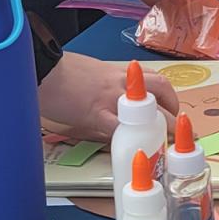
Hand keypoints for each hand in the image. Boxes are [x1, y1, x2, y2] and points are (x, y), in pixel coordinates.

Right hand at [37, 52, 178, 140]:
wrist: (44, 71)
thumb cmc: (64, 72)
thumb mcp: (95, 73)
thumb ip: (111, 86)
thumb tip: (118, 102)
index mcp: (122, 73)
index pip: (156, 80)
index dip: (168, 96)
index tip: (171, 110)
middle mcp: (123, 83)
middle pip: (162, 90)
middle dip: (174, 110)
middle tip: (173, 128)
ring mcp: (113, 98)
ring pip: (150, 108)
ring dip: (162, 126)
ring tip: (164, 141)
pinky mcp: (97, 114)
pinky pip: (121, 128)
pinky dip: (130, 139)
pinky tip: (135, 149)